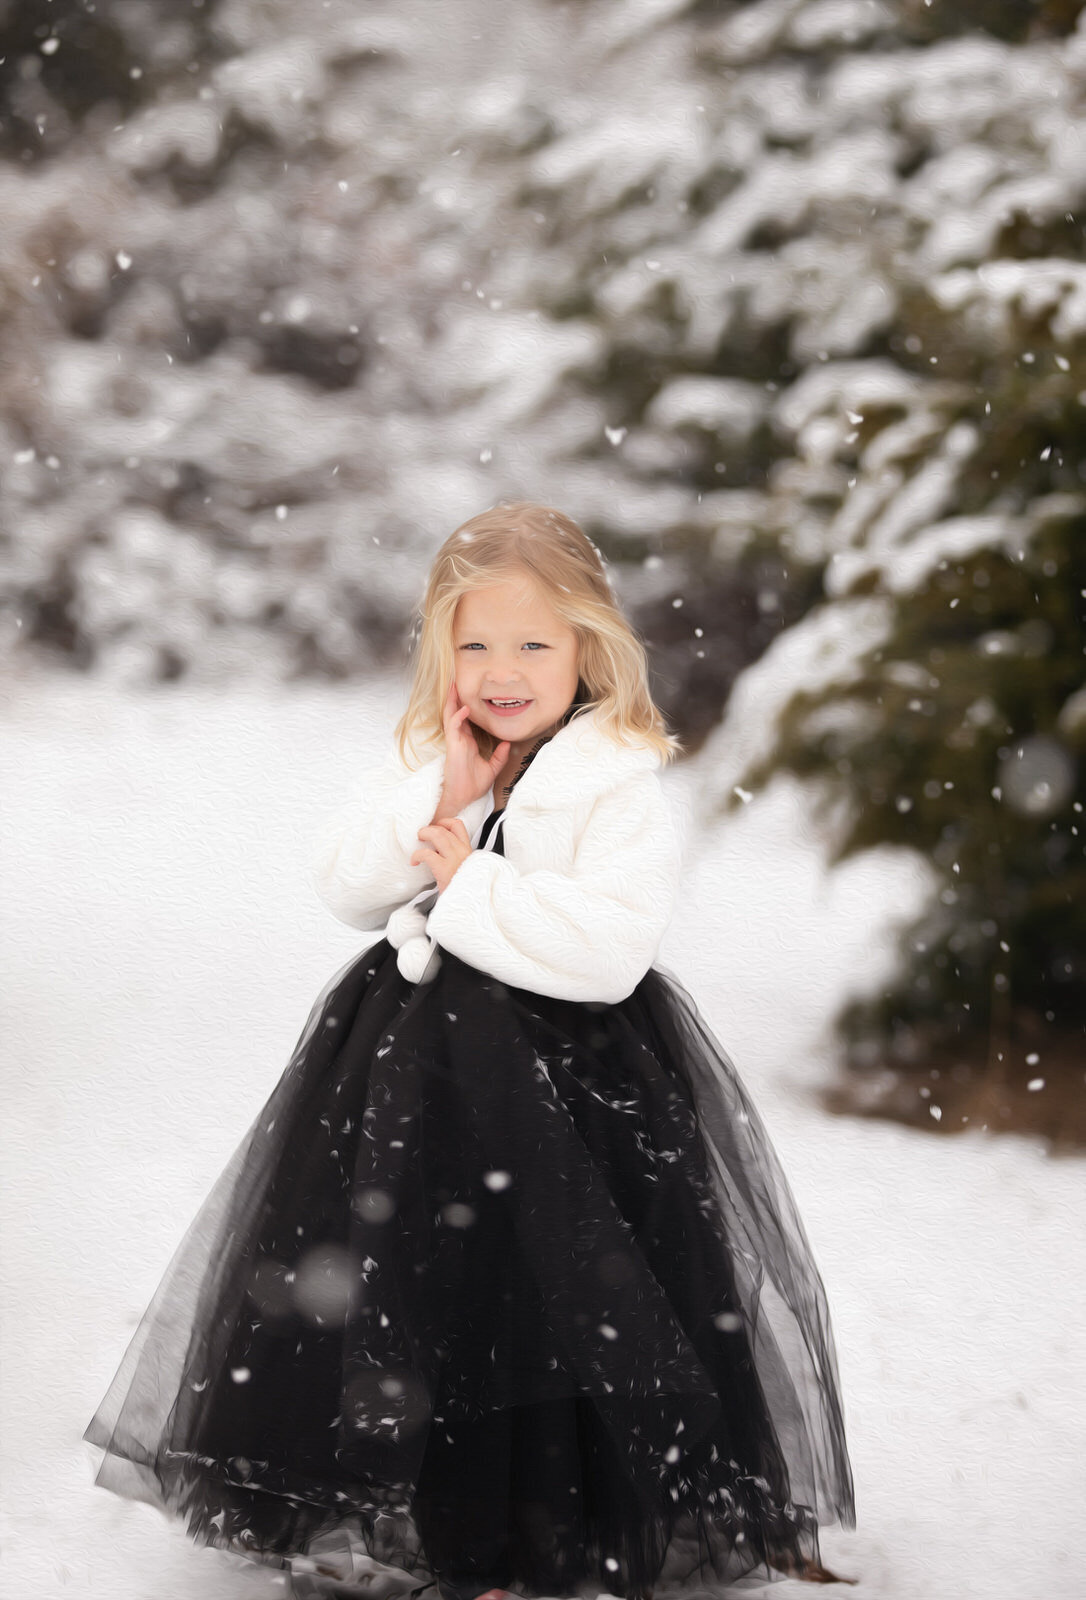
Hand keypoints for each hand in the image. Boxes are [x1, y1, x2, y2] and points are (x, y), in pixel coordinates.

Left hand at [410, 818, 472, 892]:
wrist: (468, 906)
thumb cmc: (464, 891)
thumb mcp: (465, 871)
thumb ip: (456, 860)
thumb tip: (437, 853)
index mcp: (468, 852)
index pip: (458, 826)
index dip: (444, 822)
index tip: (436, 827)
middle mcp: (464, 852)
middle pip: (445, 829)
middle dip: (430, 829)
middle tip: (421, 835)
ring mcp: (455, 860)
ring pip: (438, 834)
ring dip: (424, 834)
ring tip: (418, 840)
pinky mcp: (445, 870)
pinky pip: (427, 854)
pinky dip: (417, 855)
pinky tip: (414, 861)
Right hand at [437, 681, 509, 815]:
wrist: (464, 798)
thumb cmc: (472, 786)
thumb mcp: (492, 768)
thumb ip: (499, 756)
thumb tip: (508, 744)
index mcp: (466, 743)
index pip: (465, 720)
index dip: (465, 706)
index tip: (468, 694)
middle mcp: (459, 739)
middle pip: (455, 713)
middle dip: (455, 697)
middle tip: (456, 681)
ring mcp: (454, 741)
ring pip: (450, 715)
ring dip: (452, 700)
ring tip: (454, 685)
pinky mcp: (453, 746)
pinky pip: (454, 727)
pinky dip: (459, 716)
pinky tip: (465, 708)